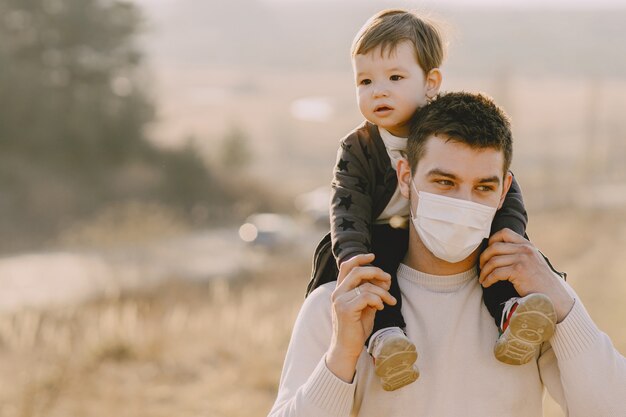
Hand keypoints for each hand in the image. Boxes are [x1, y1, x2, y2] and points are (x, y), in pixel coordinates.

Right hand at [326, 254, 395, 381]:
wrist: (346, 349)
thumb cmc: (356, 329)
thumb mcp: (365, 308)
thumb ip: (370, 294)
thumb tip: (384, 281)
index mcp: (340, 290)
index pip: (346, 266)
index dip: (360, 258)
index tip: (373, 256)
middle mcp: (337, 293)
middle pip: (357, 271)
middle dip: (377, 272)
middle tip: (389, 280)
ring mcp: (340, 300)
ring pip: (366, 285)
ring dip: (383, 292)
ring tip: (390, 301)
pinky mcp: (345, 309)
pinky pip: (367, 297)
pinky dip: (378, 300)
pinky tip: (381, 308)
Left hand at [479, 229, 573, 321]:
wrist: (554, 297)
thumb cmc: (540, 282)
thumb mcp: (532, 261)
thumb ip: (519, 253)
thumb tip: (497, 250)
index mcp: (527, 245)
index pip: (504, 233)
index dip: (491, 240)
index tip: (487, 252)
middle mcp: (525, 249)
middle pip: (494, 247)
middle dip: (483, 257)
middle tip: (481, 267)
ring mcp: (522, 259)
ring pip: (493, 261)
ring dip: (484, 271)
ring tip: (482, 278)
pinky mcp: (519, 271)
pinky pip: (496, 273)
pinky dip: (488, 279)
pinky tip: (486, 284)